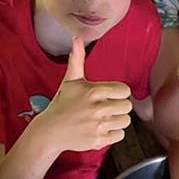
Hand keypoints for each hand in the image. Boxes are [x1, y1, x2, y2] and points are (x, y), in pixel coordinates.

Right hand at [38, 36, 132, 150]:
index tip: (108, 96)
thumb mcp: (70, 81)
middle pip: (127, 107)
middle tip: (105, 109)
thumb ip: (77, 59)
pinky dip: (113, 134)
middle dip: (118, 108)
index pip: (125, 91)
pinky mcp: (99, 140)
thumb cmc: (62, 104)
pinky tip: (101, 130)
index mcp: (94, 91)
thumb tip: (76, 38)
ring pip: (125, 121)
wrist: (50, 130)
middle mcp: (98, 108)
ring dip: (117, 121)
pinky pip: (120, 135)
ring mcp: (99, 125)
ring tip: (103, 119)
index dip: (118, 94)